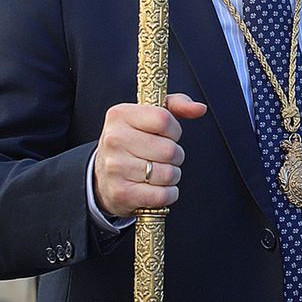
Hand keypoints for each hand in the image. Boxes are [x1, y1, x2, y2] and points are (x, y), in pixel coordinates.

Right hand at [92, 94, 207, 217]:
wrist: (102, 177)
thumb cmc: (131, 143)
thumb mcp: (147, 117)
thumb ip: (176, 105)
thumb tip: (200, 109)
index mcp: (120, 115)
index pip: (164, 119)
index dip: (174, 131)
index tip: (167, 136)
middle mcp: (114, 139)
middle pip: (169, 150)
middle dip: (175, 156)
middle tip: (162, 157)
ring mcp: (116, 167)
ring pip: (168, 174)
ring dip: (172, 176)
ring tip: (158, 172)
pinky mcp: (121, 193)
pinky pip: (163, 195)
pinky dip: (168, 193)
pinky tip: (157, 188)